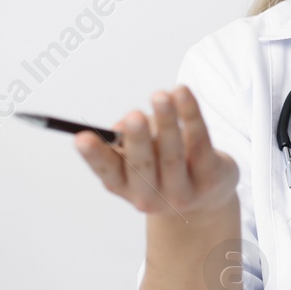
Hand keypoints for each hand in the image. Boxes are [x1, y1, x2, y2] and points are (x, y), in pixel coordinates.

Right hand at [75, 86, 237, 218]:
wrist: (208, 195)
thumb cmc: (163, 165)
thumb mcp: (139, 155)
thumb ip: (128, 140)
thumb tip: (124, 127)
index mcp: (125, 187)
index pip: (107, 171)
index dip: (94, 155)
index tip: (81, 137)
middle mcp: (151, 196)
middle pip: (142, 166)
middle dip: (137, 139)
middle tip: (133, 115)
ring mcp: (182, 192)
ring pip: (173, 154)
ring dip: (166, 122)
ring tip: (160, 96)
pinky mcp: (210, 179)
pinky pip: (200, 143)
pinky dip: (191, 115)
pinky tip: (182, 93)